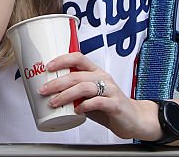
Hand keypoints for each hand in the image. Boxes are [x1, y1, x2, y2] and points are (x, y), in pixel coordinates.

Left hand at [40, 52, 161, 140]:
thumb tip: (50, 92)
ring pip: (84, 87)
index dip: (61, 60)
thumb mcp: (89, 96)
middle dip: (57, 82)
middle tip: (44, 90)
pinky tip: (76, 111)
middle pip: (76, 75)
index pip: (78, 57)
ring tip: (54, 102)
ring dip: (65, 95)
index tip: (47, 67)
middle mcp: (103, 77)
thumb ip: (74, 92)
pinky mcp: (115, 104)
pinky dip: (84, 106)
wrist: (134, 119)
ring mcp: (110, 90)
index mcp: (96, 71)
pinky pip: (97, 102)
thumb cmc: (109, 106)